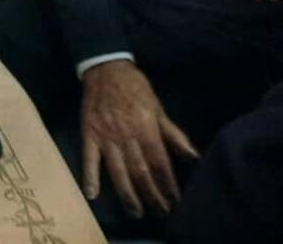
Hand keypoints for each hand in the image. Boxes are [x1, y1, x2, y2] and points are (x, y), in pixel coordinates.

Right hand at [79, 60, 197, 218]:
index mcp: (146, 128)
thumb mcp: (159, 107)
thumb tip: (194, 157)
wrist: (105, 68)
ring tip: (137, 212)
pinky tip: (92, 195)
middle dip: (152, 195)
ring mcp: (106, 136)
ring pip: (118, 171)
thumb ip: (174, 134)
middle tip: (161, 213)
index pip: (160, 163)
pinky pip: (89, 158)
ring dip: (128, 194)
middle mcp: (126, 135)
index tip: (176, 201)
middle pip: (141, 171)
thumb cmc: (136, 88)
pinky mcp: (89, 134)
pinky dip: (89, 176)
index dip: (169, 184)